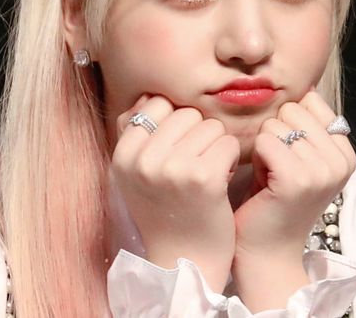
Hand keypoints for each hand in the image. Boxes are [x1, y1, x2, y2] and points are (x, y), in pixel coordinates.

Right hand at [111, 95, 239, 292]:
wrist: (183, 261)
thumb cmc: (163, 209)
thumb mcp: (134, 172)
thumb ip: (135, 131)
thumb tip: (148, 95)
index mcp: (124, 154)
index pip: (158, 104)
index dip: (175, 123)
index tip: (176, 149)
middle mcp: (144, 160)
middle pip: (188, 113)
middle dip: (198, 134)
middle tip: (193, 164)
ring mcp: (173, 169)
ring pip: (211, 126)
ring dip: (215, 147)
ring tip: (205, 173)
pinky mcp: (204, 179)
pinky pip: (228, 143)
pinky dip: (231, 159)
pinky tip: (220, 180)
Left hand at [232, 90, 355, 309]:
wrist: (267, 248)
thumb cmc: (275, 196)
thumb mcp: (299, 154)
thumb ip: (307, 123)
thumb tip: (305, 84)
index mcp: (345, 151)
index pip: (310, 101)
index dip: (288, 121)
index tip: (288, 152)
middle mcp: (341, 159)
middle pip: (292, 109)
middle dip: (275, 132)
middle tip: (276, 165)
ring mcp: (322, 170)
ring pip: (276, 125)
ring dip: (264, 147)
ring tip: (270, 175)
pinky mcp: (298, 179)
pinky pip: (265, 141)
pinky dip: (256, 156)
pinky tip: (262, 179)